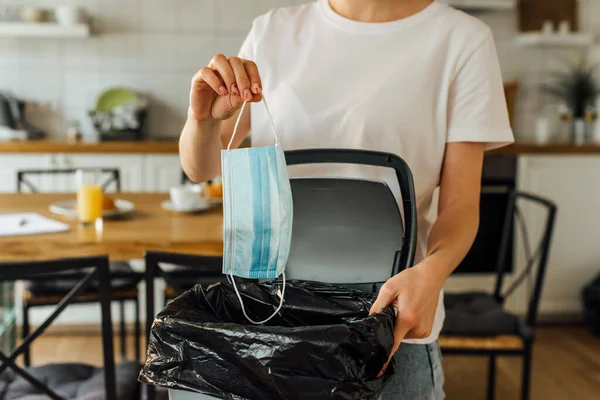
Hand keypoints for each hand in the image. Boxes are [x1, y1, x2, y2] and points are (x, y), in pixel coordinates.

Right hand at [189, 54, 262, 121]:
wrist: (209, 115)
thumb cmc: (224, 105)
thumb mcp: (239, 103)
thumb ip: (248, 97)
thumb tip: (258, 95)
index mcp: (238, 69)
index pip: (249, 65)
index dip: (254, 77)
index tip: (257, 91)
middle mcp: (225, 65)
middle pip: (235, 61)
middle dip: (243, 79)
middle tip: (245, 95)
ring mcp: (211, 69)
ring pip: (220, 59)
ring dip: (229, 75)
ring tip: (233, 92)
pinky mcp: (199, 76)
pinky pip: (206, 71)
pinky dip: (215, 81)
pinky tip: (222, 92)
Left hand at [369, 260, 445, 375]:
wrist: (432, 276)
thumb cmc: (412, 280)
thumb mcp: (389, 288)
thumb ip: (377, 306)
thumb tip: (370, 319)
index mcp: (407, 318)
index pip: (393, 344)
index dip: (384, 358)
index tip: (378, 371)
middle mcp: (417, 328)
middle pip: (395, 336)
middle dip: (391, 324)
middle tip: (395, 307)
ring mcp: (424, 330)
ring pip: (402, 334)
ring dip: (399, 323)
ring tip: (405, 306)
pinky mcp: (427, 330)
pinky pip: (410, 332)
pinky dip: (406, 324)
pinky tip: (410, 310)